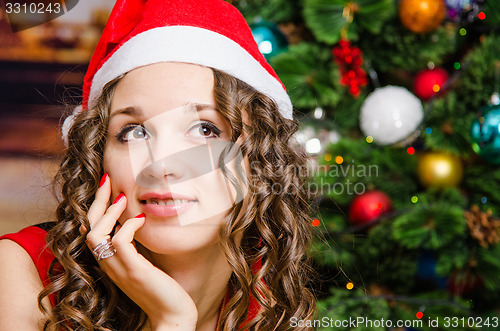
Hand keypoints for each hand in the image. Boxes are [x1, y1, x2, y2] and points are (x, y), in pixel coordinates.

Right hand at [84, 174, 197, 329]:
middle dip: (96, 201)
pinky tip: (139, 219)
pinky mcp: (134, 271)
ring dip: (108, 212)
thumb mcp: (144, 262)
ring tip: (122, 197)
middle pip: (88, 228)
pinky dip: (127, 226)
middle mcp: (109, 266)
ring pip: (97, 234)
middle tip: (106, 180)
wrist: (172, 315)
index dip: (95, 208)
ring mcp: (119, 269)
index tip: (106, 187)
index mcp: (110, 262)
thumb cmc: (162, 288)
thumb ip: (135, 246)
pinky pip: (120, 242)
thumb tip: (137, 221)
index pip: (91, 231)